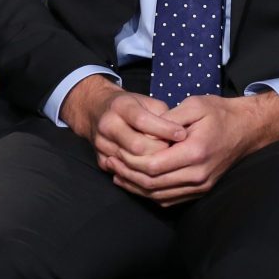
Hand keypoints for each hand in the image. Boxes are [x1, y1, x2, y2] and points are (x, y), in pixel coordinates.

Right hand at [61, 74, 185, 164]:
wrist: (96, 110)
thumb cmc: (130, 106)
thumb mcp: (147, 102)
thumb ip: (163, 115)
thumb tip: (181, 134)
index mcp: (120, 106)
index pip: (142, 121)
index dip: (164, 129)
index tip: (182, 134)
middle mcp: (107, 125)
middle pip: (138, 147)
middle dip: (161, 151)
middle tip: (177, 152)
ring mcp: (101, 144)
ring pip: (131, 164)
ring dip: (153, 166)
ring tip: (168, 163)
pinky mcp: (100, 160)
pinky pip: (124, 174)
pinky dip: (141, 176)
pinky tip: (155, 173)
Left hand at [104, 92, 278, 205]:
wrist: (246, 129)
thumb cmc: (219, 113)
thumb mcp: (193, 105)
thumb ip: (168, 119)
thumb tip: (146, 130)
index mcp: (194, 152)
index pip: (153, 165)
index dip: (130, 161)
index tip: (115, 151)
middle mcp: (198, 174)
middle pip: (153, 184)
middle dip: (127, 174)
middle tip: (109, 162)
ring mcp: (201, 185)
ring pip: (159, 195)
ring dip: (135, 186)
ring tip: (116, 173)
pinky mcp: (200, 189)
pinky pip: (170, 199)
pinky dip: (150, 193)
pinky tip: (135, 183)